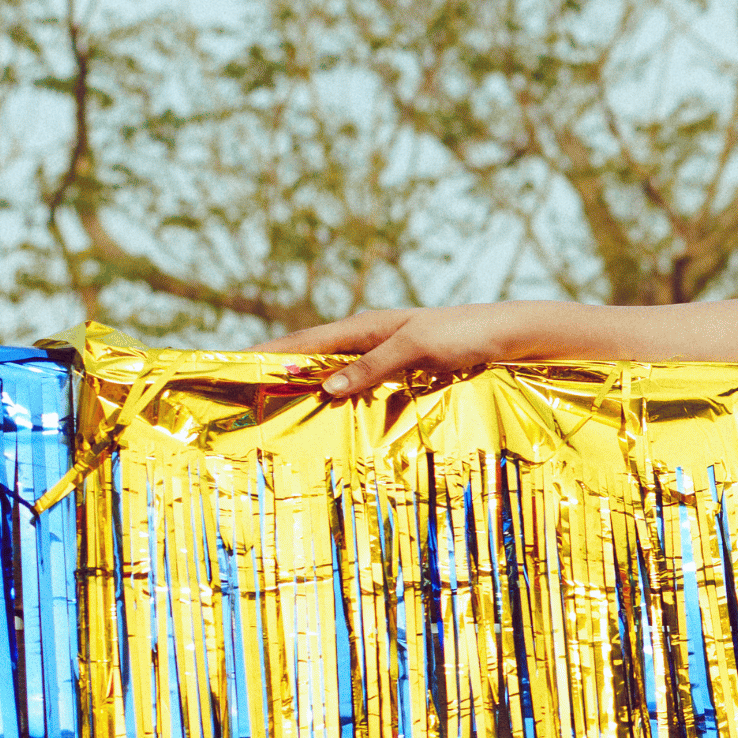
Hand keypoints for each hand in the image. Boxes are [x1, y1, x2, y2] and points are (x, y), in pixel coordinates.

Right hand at [262, 304, 549, 401]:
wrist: (504, 334)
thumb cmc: (462, 336)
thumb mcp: (415, 349)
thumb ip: (371, 367)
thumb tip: (324, 387)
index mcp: (363, 326)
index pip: (303, 341)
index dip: (268, 353)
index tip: (233, 365)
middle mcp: (367, 337)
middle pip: (310, 354)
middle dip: (276, 370)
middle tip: (242, 394)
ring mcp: (381, 352)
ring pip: (331, 369)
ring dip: (304, 384)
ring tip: (274, 407)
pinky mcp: (399, 368)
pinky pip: (355, 381)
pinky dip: (335, 394)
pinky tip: (329, 411)